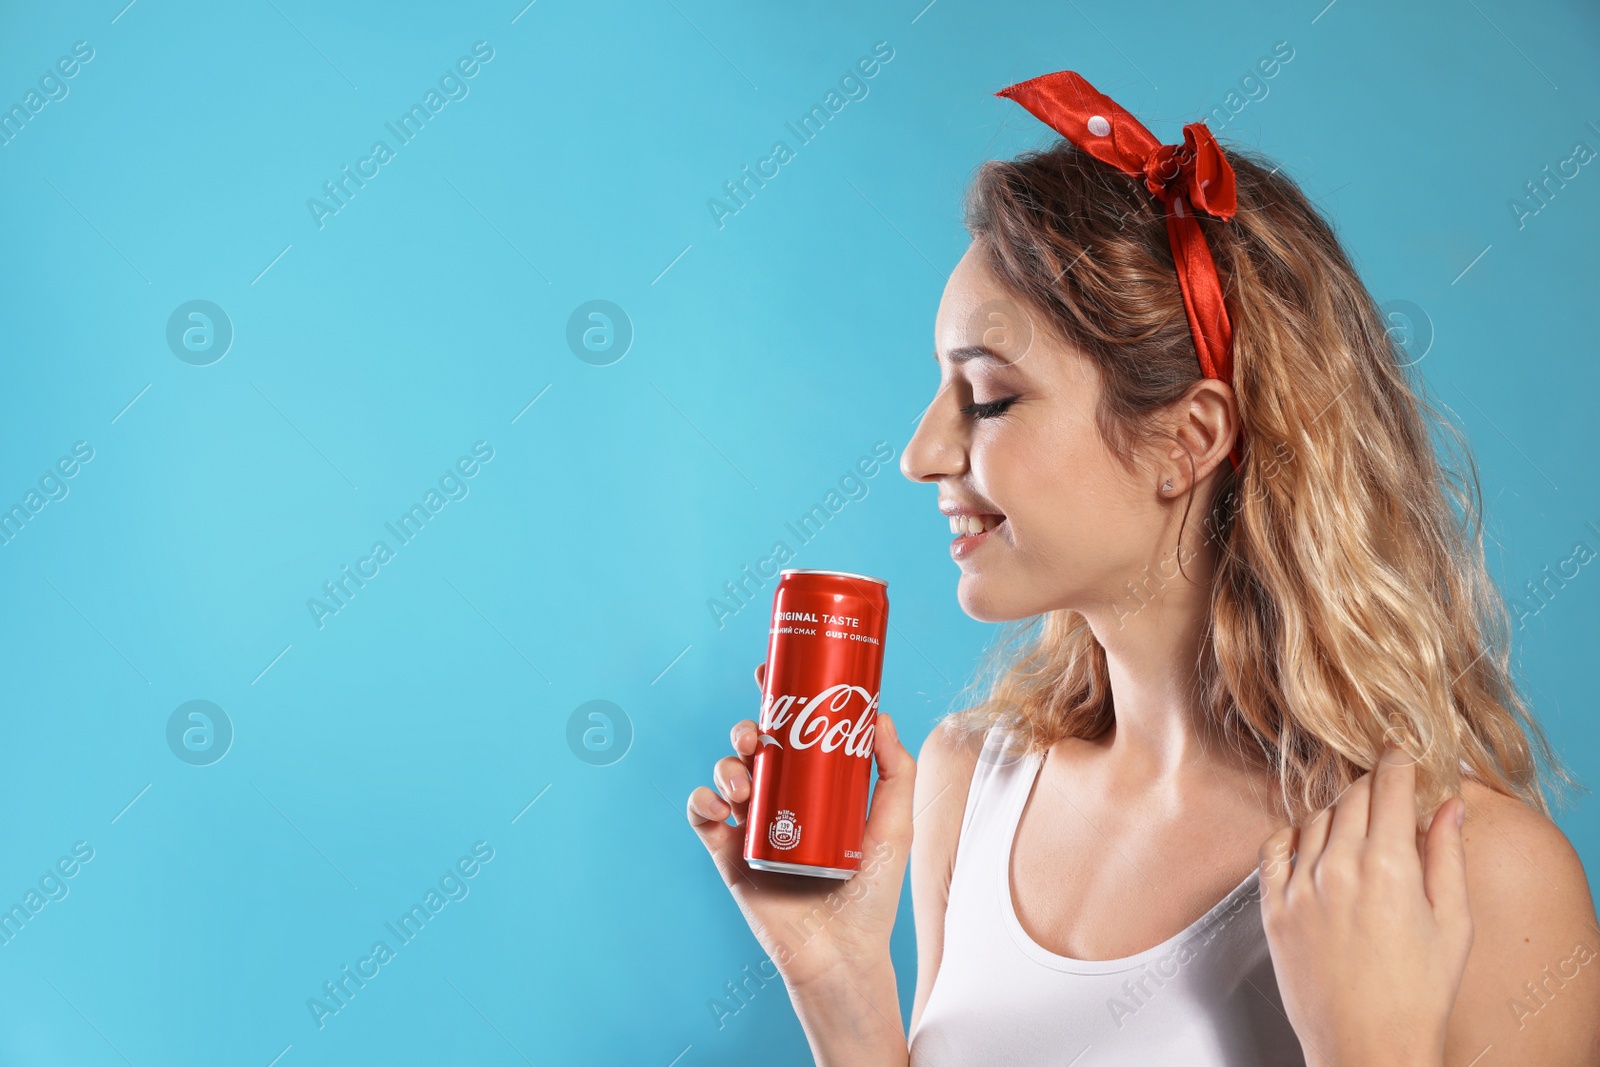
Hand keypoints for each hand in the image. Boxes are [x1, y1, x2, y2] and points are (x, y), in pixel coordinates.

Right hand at [686, 662, 916, 989]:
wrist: (843, 952)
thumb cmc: (873, 893)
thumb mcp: (895, 823)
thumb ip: (894, 769)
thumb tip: (878, 714)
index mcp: (814, 786)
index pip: (792, 732)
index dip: (776, 700)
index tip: (769, 673)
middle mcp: (781, 800)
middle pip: (752, 747)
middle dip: (746, 729)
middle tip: (758, 736)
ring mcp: (752, 826)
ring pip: (725, 774)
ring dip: (726, 765)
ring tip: (745, 780)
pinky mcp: (729, 855)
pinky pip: (702, 816)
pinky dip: (703, 800)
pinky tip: (722, 805)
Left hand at [1258, 744, 1472, 1066]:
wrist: (1367, 1048)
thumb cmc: (1417, 996)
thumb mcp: (1453, 924)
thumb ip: (1448, 856)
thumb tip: (1448, 806)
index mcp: (1388, 868)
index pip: (1388, 787)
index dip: (1398, 761)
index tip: (1401, 750)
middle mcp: (1338, 869)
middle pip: (1351, 796)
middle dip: (1373, 786)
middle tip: (1386, 791)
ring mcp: (1299, 886)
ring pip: (1315, 818)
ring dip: (1338, 813)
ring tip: (1357, 831)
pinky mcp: (1272, 907)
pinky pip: (1275, 847)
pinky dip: (1295, 836)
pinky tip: (1312, 846)